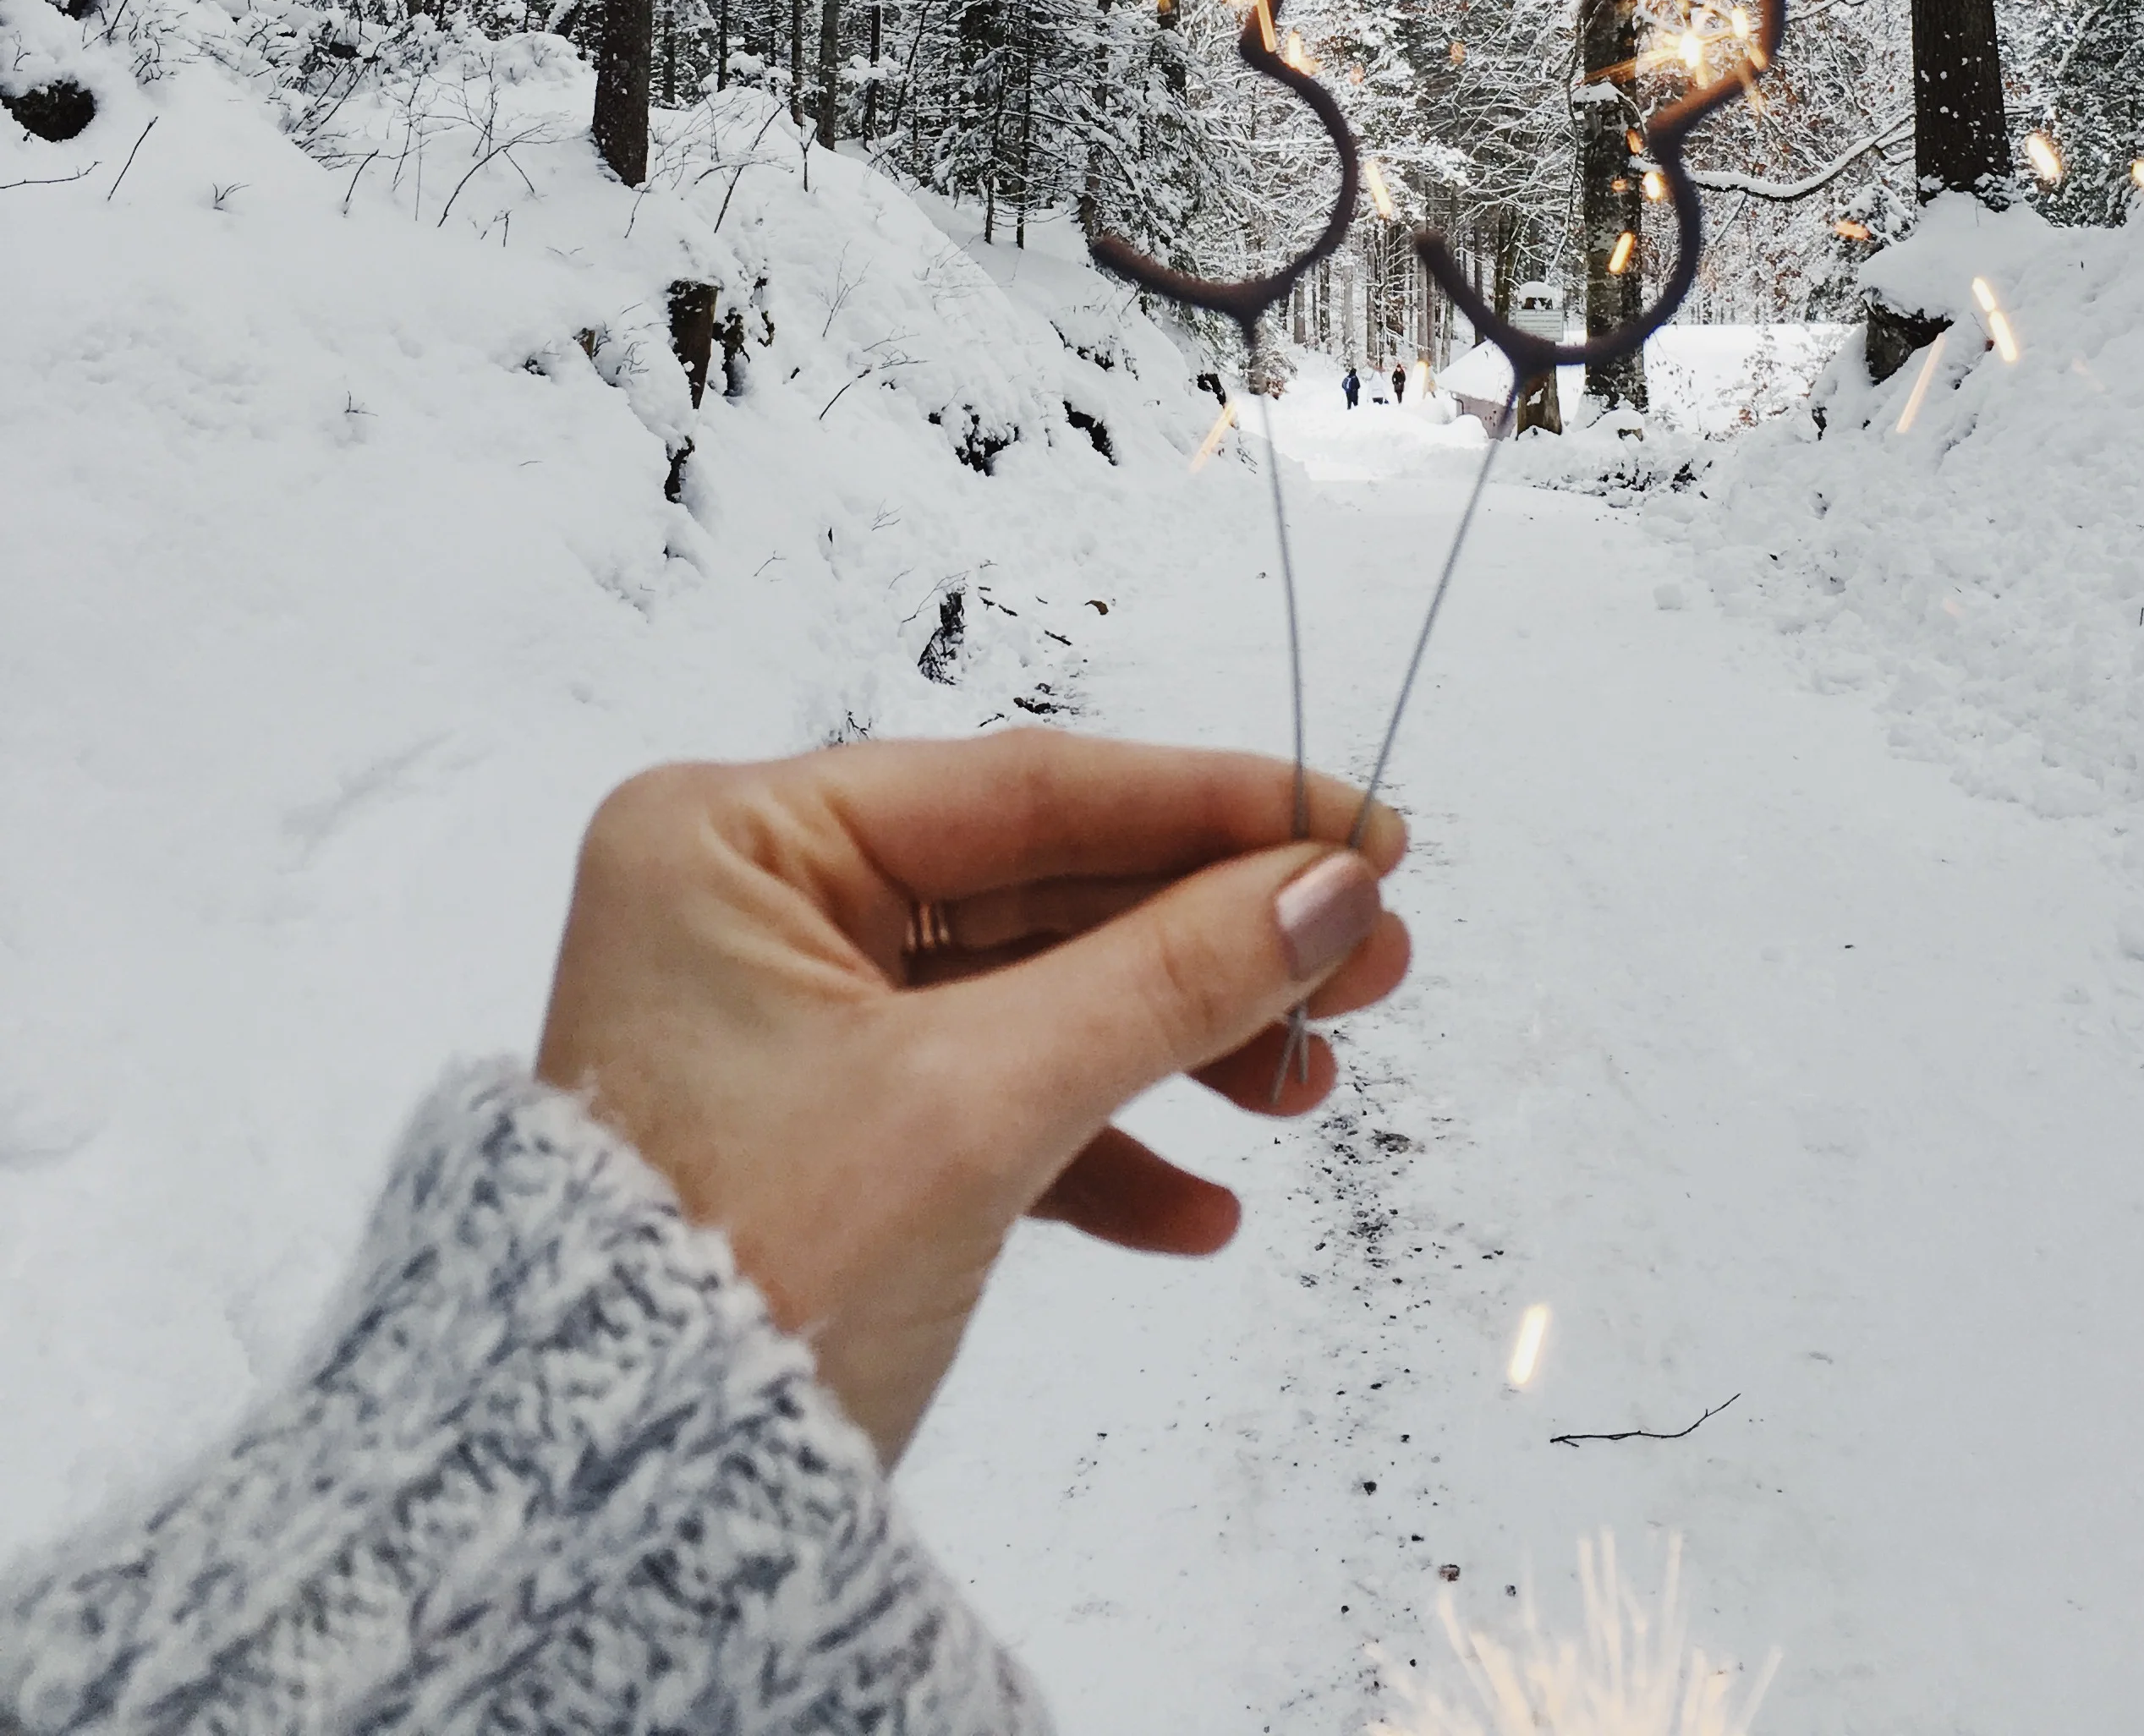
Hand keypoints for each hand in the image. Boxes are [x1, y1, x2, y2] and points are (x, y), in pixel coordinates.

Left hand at [534, 734, 1409, 1459]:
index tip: (1357, 829)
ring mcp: (785, 1016)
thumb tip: (1329, 891)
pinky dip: (1100, 1140)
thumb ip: (1167, 981)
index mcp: (738, 838)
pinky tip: (1199, 1206)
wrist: (611, 1517)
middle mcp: (752, 900)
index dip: (1213, 806)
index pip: (1025, 787)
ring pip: (1032, 988)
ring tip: (1307, 1085)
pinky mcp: (821, 1125)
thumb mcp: (979, 1107)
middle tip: (1370, 957)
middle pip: (1041, 883)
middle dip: (1211, 933)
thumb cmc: (746, 1274)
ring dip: (1176, 1038)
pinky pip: (989, 1094)